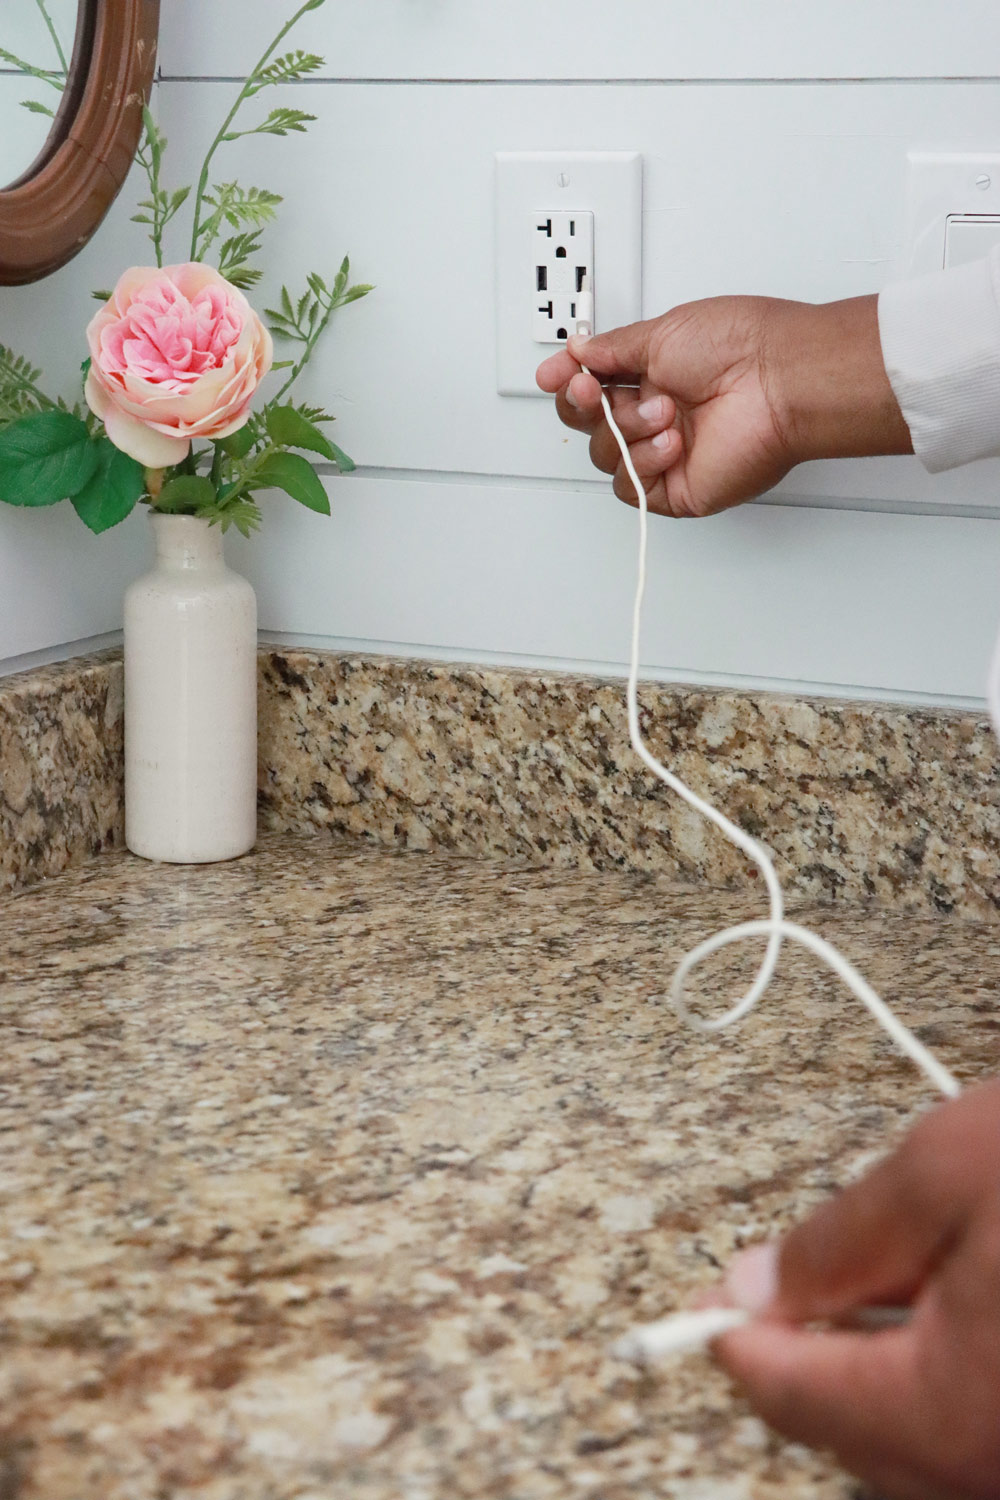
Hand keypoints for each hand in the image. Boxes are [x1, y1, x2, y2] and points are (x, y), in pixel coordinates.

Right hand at [535, 294, 911, 518]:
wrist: (779, 380)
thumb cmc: (741, 348)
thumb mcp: (661, 333)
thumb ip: (613, 349)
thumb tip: (581, 351)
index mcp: (655, 376)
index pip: (593, 386)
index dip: (568, 382)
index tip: (555, 373)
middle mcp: (659, 415)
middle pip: (590, 424)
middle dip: (582, 405)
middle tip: (588, 389)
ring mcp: (668, 453)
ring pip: (606, 456)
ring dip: (625, 431)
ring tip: (664, 411)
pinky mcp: (678, 489)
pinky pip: (631, 486)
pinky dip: (642, 462)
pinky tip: (672, 441)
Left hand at [711, 1080, 999, 1499]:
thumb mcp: (948, 1171)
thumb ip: (838, 1241)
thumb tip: (754, 1286)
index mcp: (954, 1415)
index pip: (794, 1396)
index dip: (731, 1339)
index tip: (693, 1306)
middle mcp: (997, 1473)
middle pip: (854, 1435)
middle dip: (809, 1355)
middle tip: (784, 1278)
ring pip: (919, 1442)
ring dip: (880, 1368)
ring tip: (891, 1277)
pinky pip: (977, 1432)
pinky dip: (944, 1377)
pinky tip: (954, 1305)